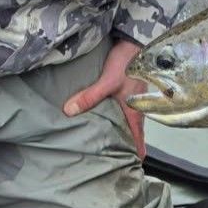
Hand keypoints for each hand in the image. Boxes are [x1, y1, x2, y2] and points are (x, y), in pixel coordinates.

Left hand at [65, 38, 148, 157]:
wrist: (136, 40)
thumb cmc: (127, 62)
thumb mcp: (107, 81)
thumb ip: (89, 96)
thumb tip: (69, 111)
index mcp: (135, 111)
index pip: (138, 139)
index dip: (135, 153)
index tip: (130, 166)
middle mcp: (137, 107)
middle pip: (134, 132)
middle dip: (126, 145)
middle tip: (114, 158)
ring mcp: (135, 98)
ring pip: (129, 120)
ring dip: (122, 131)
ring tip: (109, 140)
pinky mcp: (130, 89)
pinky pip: (126, 109)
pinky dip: (119, 117)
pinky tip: (108, 116)